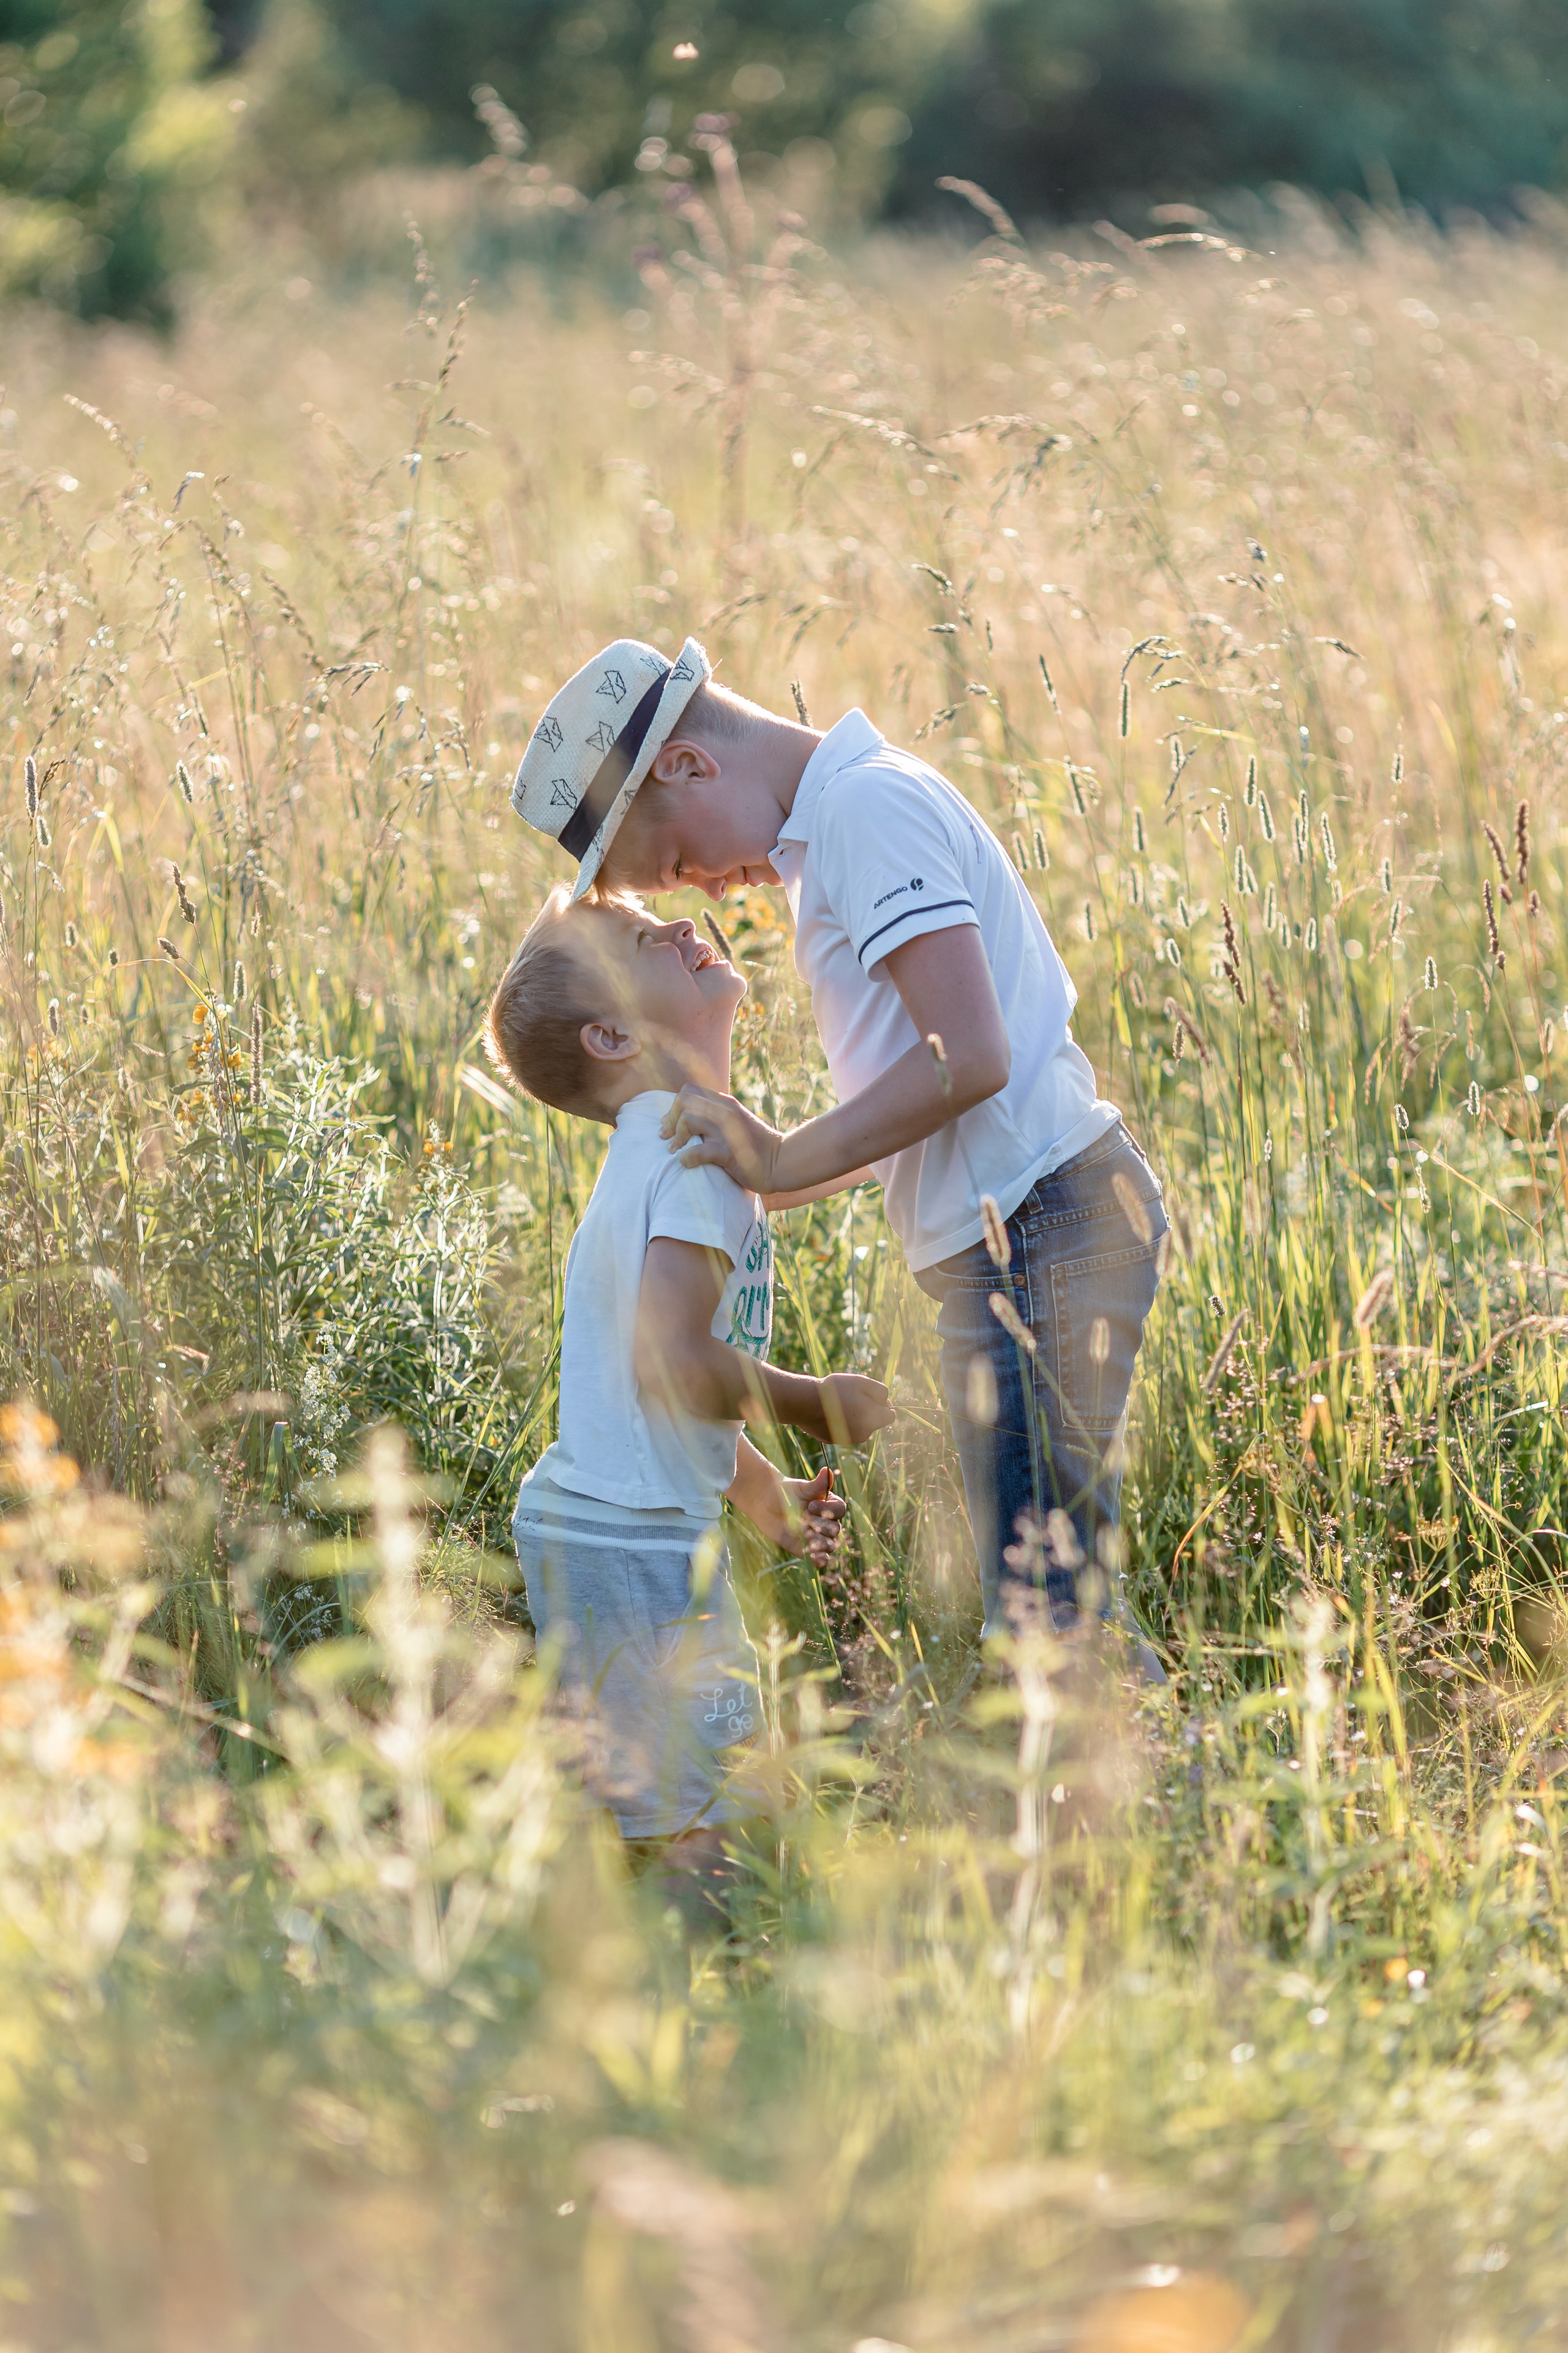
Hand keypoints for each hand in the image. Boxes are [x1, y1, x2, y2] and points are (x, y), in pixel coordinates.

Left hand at [661, 1085, 782, 1193]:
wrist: (782, 1162)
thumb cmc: (755, 1146)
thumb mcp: (735, 1121)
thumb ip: (716, 1115)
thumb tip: (686, 1118)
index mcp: (725, 1102)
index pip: (689, 1090)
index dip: (674, 1106)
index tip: (671, 1124)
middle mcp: (725, 1112)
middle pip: (683, 1100)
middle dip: (670, 1118)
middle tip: (667, 1136)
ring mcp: (727, 1131)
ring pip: (688, 1120)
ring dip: (676, 1137)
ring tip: (674, 1150)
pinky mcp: (728, 1153)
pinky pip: (697, 1151)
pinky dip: (686, 1158)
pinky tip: (687, 1163)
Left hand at [748, 1465, 845, 1565]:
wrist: (765, 1503)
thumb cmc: (784, 1492)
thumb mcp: (799, 1488)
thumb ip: (815, 1484)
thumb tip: (827, 1471)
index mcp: (828, 1505)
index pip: (839, 1510)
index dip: (828, 1510)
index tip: (810, 1505)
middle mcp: (826, 1522)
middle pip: (835, 1529)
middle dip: (821, 1526)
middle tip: (804, 1519)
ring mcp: (817, 1537)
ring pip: (829, 1545)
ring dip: (819, 1542)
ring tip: (805, 1534)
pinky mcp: (806, 1550)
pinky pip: (819, 1559)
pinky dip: (820, 1560)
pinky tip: (816, 1558)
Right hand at [813, 1372, 894, 1446]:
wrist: (804, 1403)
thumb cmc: (834, 1390)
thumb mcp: (861, 1382)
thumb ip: (880, 1392)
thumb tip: (887, 1403)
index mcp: (873, 1419)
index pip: (890, 1415)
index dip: (882, 1404)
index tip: (868, 1396)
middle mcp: (864, 1434)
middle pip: (875, 1421)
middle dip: (868, 1411)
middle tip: (851, 1397)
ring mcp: (850, 1439)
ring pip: (861, 1427)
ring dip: (856, 1417)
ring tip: (839, 1405)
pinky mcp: (837, 1441)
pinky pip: (847, 1431)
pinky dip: (843, 1424)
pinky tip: (831, 1413)